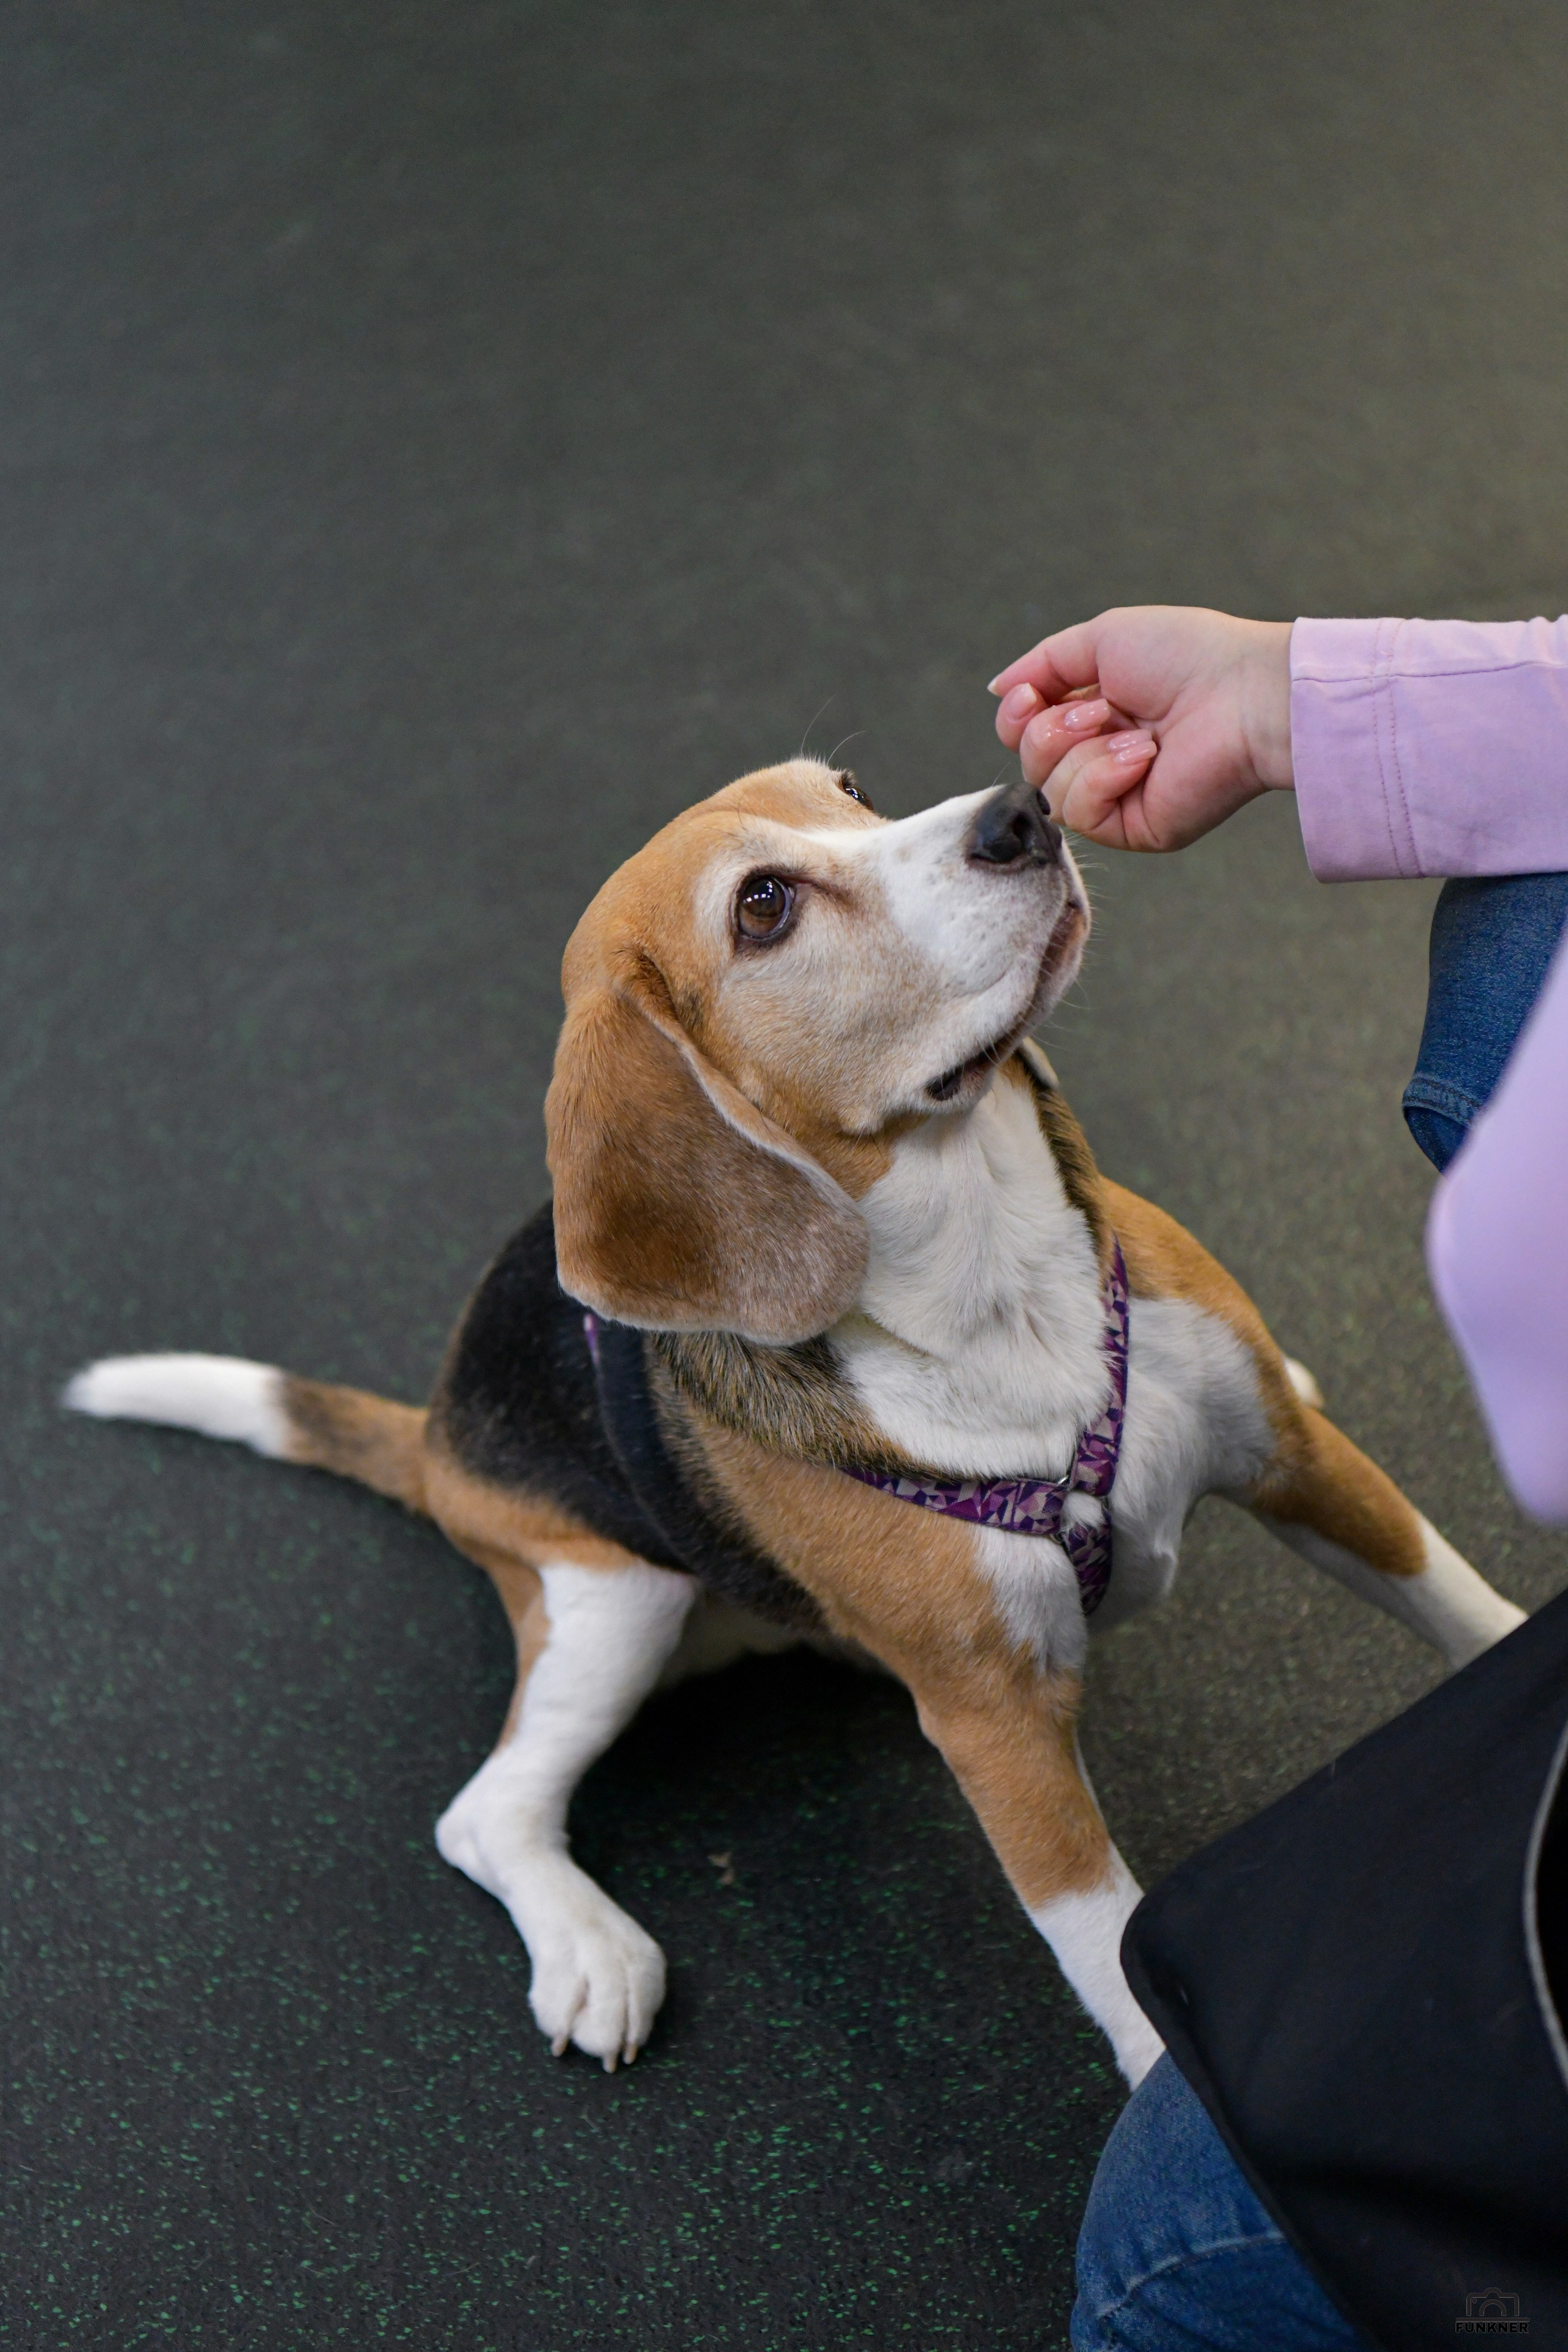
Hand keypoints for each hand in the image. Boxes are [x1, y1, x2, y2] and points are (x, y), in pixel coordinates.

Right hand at [988, 607, 1293, 851]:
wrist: (1243, 693)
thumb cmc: (1188, 656)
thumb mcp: (1101, 639)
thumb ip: (1043, 664)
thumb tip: (997, 689)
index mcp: (1096, 715)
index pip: (1025, 732)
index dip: (1016, 717)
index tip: (1030, 697)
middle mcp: (1102, 757)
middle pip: (1029, 763)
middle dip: (1051, 732)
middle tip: (1102, 710)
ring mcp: (1119, 797)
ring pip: (1048, 792)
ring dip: (1084, 752)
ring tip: (1137, 733)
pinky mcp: (1135, 828)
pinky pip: (1080, 815)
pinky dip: (1104, 778)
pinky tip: (1144, 757)